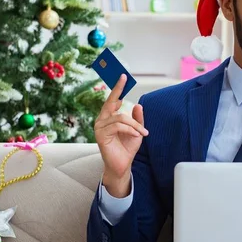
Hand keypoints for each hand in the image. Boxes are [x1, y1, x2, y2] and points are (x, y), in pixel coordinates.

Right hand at [94, 74, 147, 193]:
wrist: (122, 165)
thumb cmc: (127, 148)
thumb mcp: (136, 130)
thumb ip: (137, 118)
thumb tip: (137, 104)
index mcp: (109, 117)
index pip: (112, 100)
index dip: (117, 88)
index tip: (123, 76)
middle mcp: (102, 120)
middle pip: (111, 102)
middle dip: (118, 89)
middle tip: (124, 78)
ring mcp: (99, 127)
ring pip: (120, 117)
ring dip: (134, 124)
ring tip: (142, 132)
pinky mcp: (100, 135)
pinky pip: (118, 126)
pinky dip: (130, 129)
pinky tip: (136, 135)